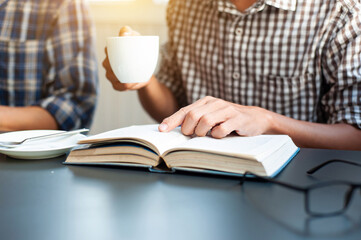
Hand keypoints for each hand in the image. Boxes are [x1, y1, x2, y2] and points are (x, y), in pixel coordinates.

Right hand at [102, 26, 150, 90]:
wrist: (147, 69)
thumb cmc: (140, 50)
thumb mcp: (137, 39)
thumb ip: (131, 33)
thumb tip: (124, 33)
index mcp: (110, 50)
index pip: (108, 50)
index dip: (112, 52)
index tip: (122, 54)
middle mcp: (107, 62)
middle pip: (108, 65)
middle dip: (116, 67)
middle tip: (130, 67)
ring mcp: (110, 74)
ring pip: (111, 76)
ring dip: (121, 78)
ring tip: (134, 78)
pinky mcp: (115, 84)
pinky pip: (117, 86)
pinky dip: (124, 86)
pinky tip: (131, 84)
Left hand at [158, 96, 274, 137]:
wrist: (255, 119)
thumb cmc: (228, 120)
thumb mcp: (211, 116)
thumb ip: (195, 120)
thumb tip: (175, 130)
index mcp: (206, 102)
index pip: (185, 111)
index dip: (172, 120)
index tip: (161, 130)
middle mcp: (215, 103)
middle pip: (192, 116)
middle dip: (188, 129)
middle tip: (191, 136)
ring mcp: (226, 110)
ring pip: (205, 121)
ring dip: (201, 133)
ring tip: (205, 136)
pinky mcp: (237, 119)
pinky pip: (221, 129)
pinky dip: (216, 136)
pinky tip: (219, 136)